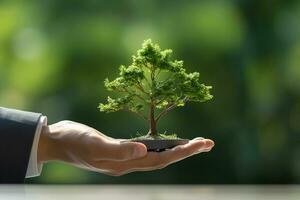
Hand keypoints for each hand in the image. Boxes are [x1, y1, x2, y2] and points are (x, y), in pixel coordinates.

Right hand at [38, 120, 213, 175]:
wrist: (56, 141)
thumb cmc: (72, 141)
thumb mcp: (94, 145)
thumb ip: (119, 150)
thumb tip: (144, 151)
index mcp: (125, 164)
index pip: (162, 159)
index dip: (183, 152)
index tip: (203, 143)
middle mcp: (128, 163)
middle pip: (164, 159)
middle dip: (187, 151)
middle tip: (208, 143)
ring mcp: (124, 158)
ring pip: (157, 155)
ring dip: (176, 149)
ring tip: (194, 143)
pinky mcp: (120, 150)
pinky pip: (146, 149)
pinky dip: (160, 145)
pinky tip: (166, 141)